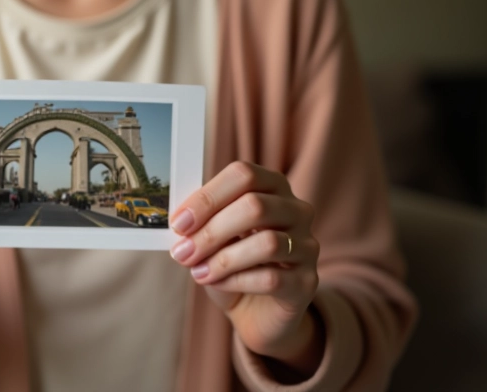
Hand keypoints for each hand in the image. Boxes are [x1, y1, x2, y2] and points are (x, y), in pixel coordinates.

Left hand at [169, 161, 322, 375]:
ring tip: (198, 272)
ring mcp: (307, 246)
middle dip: (211, 231)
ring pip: (267, 243)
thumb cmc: (233, 265)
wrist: (257, 311)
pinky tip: (218, 284)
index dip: (208, 197)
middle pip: (255, 206)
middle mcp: (297, 211)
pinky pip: (272, 278)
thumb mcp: (214, 238)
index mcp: (273, 188)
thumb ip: (202, 223)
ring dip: (222, 259)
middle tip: (182, 252)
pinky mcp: (307, 282)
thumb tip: (181, 221)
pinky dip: (236, 281)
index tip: (179, 223)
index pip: (244, 175)